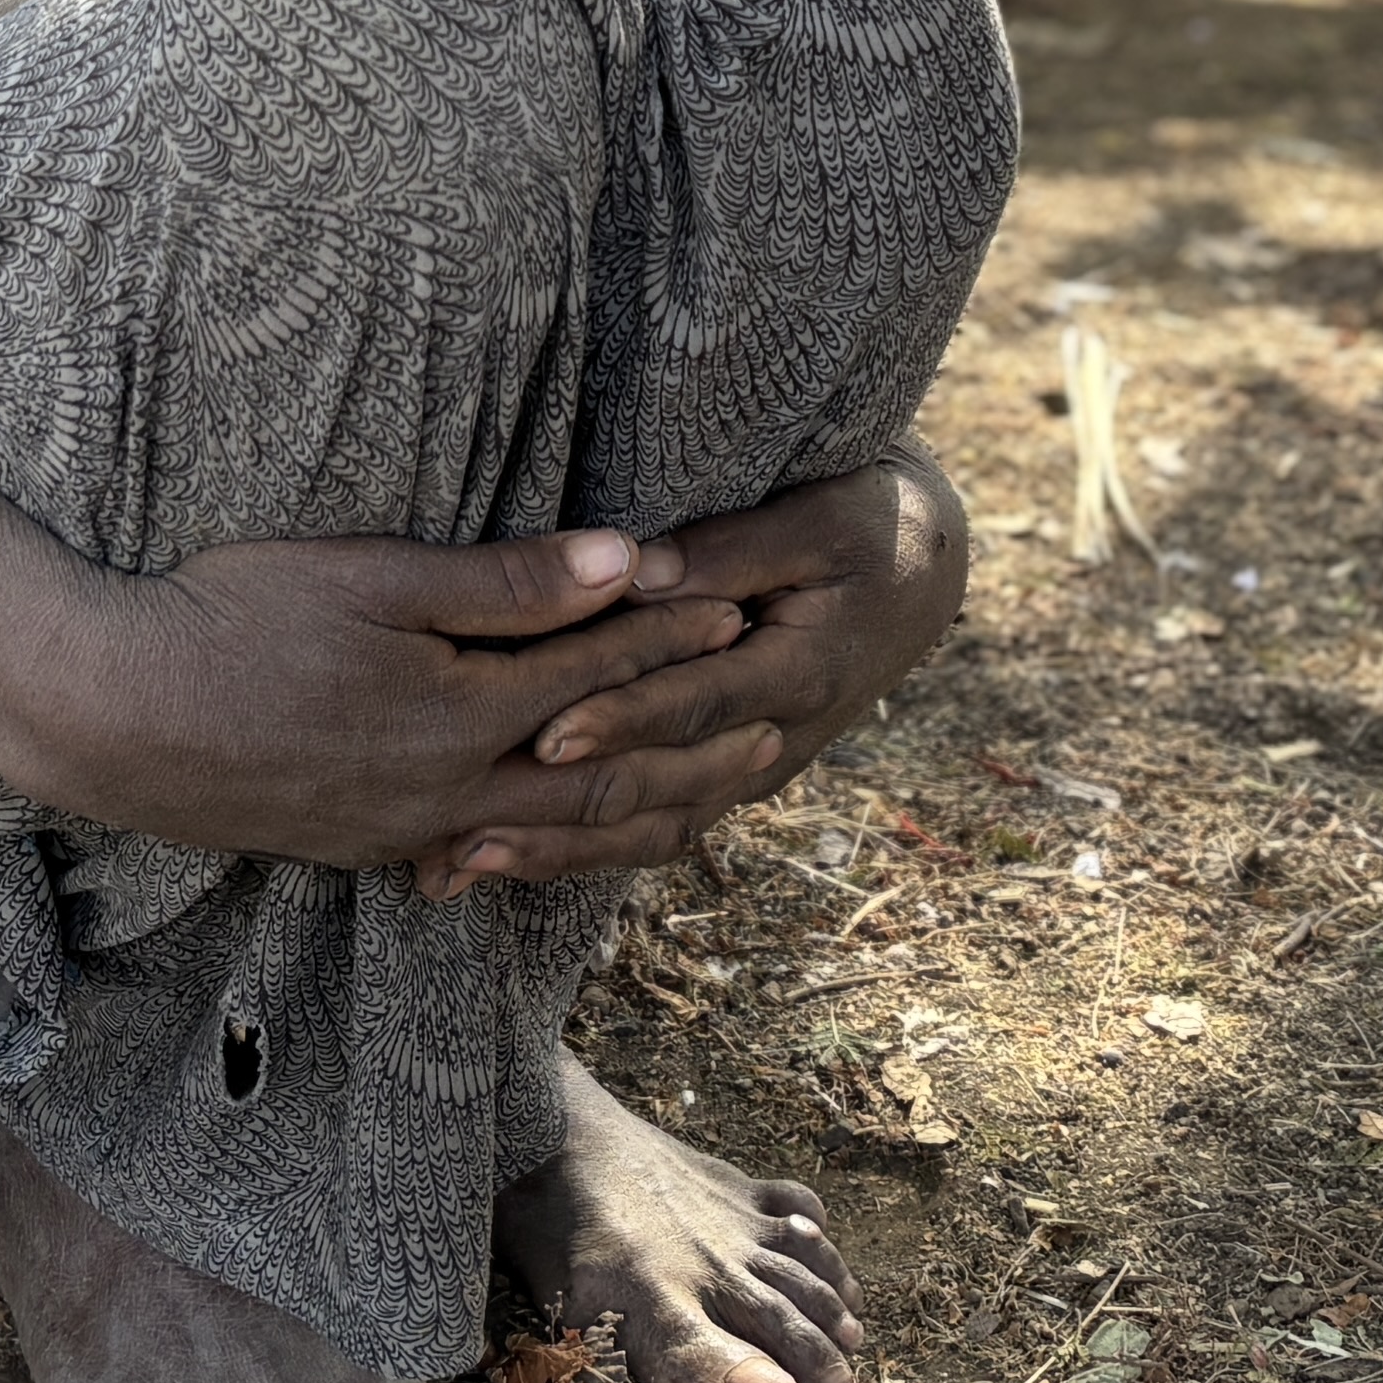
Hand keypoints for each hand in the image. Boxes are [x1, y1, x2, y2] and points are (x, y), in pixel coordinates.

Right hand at [0, 530, 748, 881]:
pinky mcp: (363, 849)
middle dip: (690, 754)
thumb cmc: (231, 618)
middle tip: (772, 734)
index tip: (744, 604)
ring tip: (704, 808)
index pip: (600, 674)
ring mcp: (405, 831)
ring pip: (552, 842)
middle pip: (603, 782)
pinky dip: (551, 859)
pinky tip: (564, 850)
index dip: (675, 637)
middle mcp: (449, 790)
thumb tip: (628, 558)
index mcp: (461, 713)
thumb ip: (504, 582)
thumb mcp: (371, 578)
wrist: (110, 713)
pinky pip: (488, 865)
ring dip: (637, 821)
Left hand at [442, 451, 970, 896]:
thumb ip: (727, 549)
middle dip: (563, 815)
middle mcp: (776, 741)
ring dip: (561, 852)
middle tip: (470, 829)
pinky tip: (509, 857)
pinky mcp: (731, 775)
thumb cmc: (864, 524)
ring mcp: (753, 769)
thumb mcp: (817, 519)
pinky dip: (584, 848)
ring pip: (654, 830)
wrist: (919, 572)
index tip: (545, 736)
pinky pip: (658, 826)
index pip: (695, 707)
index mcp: (800, 675)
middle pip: (662, 792)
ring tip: (464, 863)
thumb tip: (636, 573)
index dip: (620, 723)